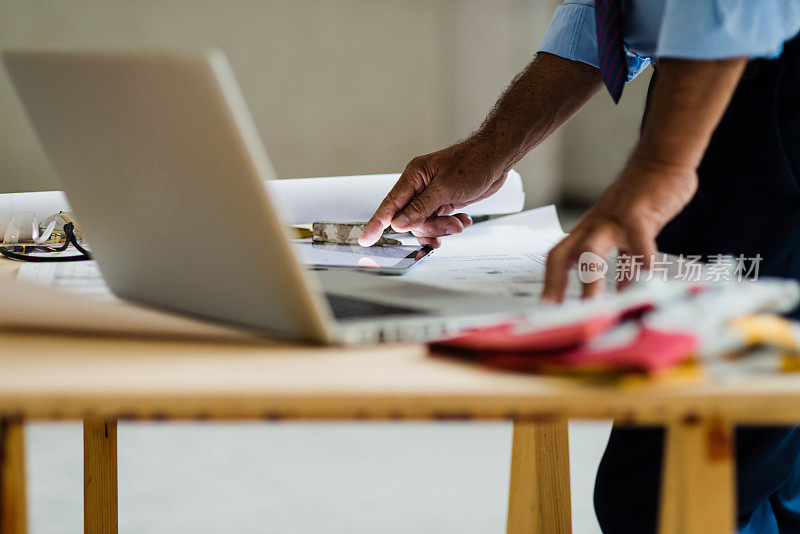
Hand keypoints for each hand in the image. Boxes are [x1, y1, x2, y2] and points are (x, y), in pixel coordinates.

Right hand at [358, 141, 507, 247]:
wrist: (498, 158)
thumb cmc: (473, 163)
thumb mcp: (446, 188)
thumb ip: (420, 208)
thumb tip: (398, 224)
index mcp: (414, 176)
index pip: (390, 205)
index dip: (377, 223)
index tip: (366, 240)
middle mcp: (419, 186)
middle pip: (409, 219)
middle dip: (429, 227)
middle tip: (450, 227)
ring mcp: (431, 196)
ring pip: (425, 223)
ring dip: (443, 227)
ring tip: (460, 223)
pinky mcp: (443, 203)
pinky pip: (438, 222)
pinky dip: (450, 225)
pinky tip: (463, 219)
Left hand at [542, 157, 697, 301]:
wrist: (661, 159)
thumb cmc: (644, 199)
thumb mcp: (628, 232)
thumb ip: (624, 261)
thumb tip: (622, 291)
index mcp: (589, 230)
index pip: (558, 256)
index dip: (550, 280)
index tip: (547, 306)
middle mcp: (595, 225)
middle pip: (564, 253)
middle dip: (557, 283)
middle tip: (558, 312)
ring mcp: (614, 219)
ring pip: (593, 250)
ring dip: (591, 279)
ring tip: (596, 307)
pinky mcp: (639, 214)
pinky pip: (639, 244)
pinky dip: (642, 265)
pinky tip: (649, 282)